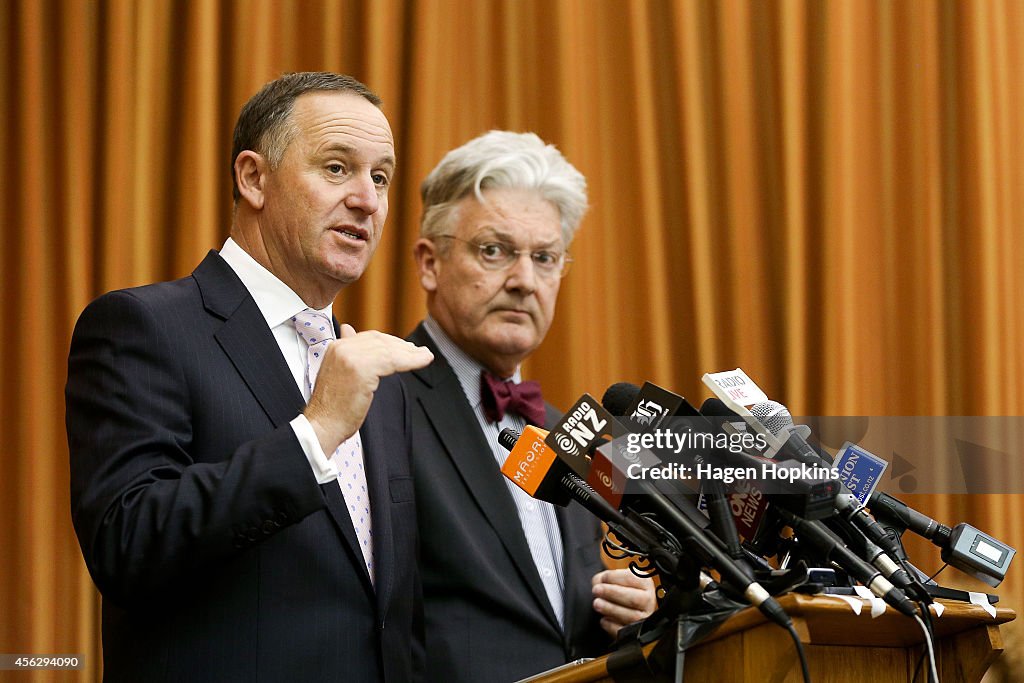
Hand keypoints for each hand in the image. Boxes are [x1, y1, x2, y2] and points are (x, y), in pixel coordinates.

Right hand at [305, 325, 432, 453]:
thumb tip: (350, 330)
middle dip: (402, 346)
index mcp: (336, 347)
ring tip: (425, 357)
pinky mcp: (362, 369)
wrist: (322, 426)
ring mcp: (351, 357)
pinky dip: (411, 360)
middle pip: (380, 341)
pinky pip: (393, 361)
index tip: (407, 348)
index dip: (391, 342)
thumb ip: (348, 353)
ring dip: (411, 353)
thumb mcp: (338, 372)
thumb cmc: (333, 408)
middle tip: (420, 352)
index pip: (369, 337)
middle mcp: (342, 348)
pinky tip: (422, 361)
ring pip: (389, 350)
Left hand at [591, 569, 657, 636]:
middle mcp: (648, 600)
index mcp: (645, 583)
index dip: (614, 577)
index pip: (632, 578)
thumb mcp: (616, 579)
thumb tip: (598, 583)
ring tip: (597, 603)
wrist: (622, 610)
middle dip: (612, 593)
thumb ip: (606, 578)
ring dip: (610, 609)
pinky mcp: (635, 633)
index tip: (603, 578)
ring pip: (631, 616)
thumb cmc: (618, 590)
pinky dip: (611, 625)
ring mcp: (644, 618)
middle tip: (596, 590)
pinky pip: (624, 631)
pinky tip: (604, 619)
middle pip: (634, 599)